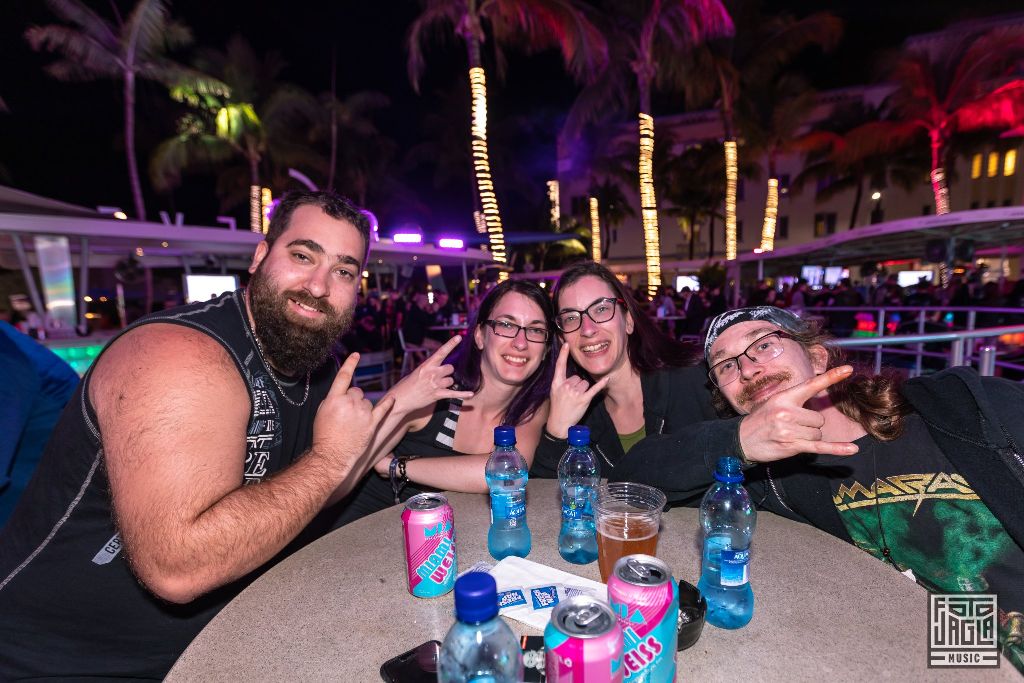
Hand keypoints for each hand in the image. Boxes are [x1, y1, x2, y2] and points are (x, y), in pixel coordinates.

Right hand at [313, 353, 395, 476]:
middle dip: (353, 399)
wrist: (332, 455)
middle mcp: (350, 402)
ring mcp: (362, 412)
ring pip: (367, 401)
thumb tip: (341, 393)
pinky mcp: (372, 422)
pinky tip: (392, 399)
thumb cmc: (324, 435)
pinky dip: (388, 404)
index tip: (356, 355)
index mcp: (334, 398)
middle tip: (347, 414)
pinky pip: (383, 408)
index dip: (350, 363)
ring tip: (354, 424)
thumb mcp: (321, 413)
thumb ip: (332, 400)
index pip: (344, 376)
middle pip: (357, 391)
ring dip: (363, 408)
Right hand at [385, 335, 473, 414]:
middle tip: (439, 377)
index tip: (459, 337)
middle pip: (450, 368)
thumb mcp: (417, 372)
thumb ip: (429, 369)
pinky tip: (471, 394)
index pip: (441, 352)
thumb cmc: (407, 385)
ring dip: (446, 383)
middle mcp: (432, 373)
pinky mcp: (437, 395)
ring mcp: (435, 384)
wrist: (400, 399)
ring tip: (435, 387)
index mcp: (426, 365)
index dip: (451, 344)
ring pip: (451, 380)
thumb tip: (441, 369)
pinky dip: (463, 394)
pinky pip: (454, 394)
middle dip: (447, 372)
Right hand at [546, 344, 609, 437]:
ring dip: (584, 390)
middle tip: (571, 396)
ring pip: (585, 383)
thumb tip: (574, 376)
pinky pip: (594, 389)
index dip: (563, 355)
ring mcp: (575, 393)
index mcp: (557, 383)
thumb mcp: (554, 392)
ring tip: (577, 399)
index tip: (566, 344)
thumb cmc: (558, 407)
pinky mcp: (583, 399)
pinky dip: (601, 384)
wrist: (559, 423)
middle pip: (578, 377)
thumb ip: (562, 382)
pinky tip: (607, 379)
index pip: (560, 366)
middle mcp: (566, 386)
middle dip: (577, 385)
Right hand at [738, 365, 857, 462]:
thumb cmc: (760, 421)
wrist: (741, 440)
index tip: (848, 369)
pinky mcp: (792, 446)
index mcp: (784, 397)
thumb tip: (814, 403)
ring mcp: (790, 429)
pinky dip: (837, 449)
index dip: (831, 377)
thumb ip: (794, 401)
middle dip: (810, 425)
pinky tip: (852, 449)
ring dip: (808, 437)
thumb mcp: (774, 403)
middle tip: (791, 427)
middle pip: (818, 419)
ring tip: (790, 436)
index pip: (811, 385)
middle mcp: (787, 412)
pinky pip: (820, 447)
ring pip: (818, 433)